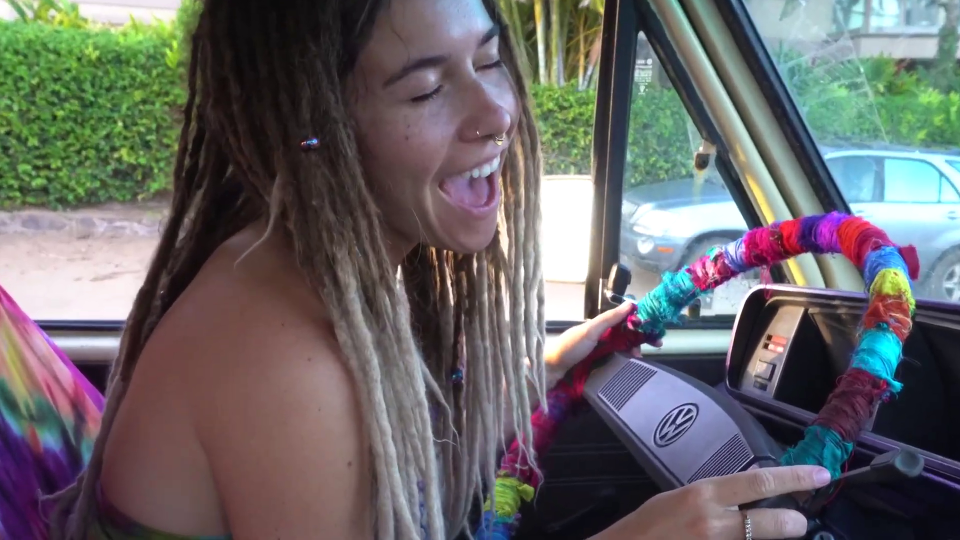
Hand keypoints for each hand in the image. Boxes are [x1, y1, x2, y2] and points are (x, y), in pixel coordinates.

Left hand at [544, 301, 661, 387]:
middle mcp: (601, 336)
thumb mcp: (590, 330)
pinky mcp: (597, 365)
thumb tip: (631, 304)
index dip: (640, 323)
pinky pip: (616, 360)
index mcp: (599, 325)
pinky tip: (631, 365)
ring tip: (640, 358)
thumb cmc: (569, 348)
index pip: (625, 321)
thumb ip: (609, 318)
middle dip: (642, 338)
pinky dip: (625, 361)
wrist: (550, 370)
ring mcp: (599, 351)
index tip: (655, 328)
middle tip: (657, 345)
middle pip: (626, 334)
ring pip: (623, 348)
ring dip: (634, 350)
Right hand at [595, 465, 831, 538]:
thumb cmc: (645, 528)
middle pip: (770, 522)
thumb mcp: (676, 500)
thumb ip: (712, 497)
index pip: (759, 483)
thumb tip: (748, 492)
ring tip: (779, 532)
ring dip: (770, 537)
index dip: (795, 478)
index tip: (820, 475)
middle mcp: (713, 521)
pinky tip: (742, 539)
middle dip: (793, 523)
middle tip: (799, 522)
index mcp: (703, 495)